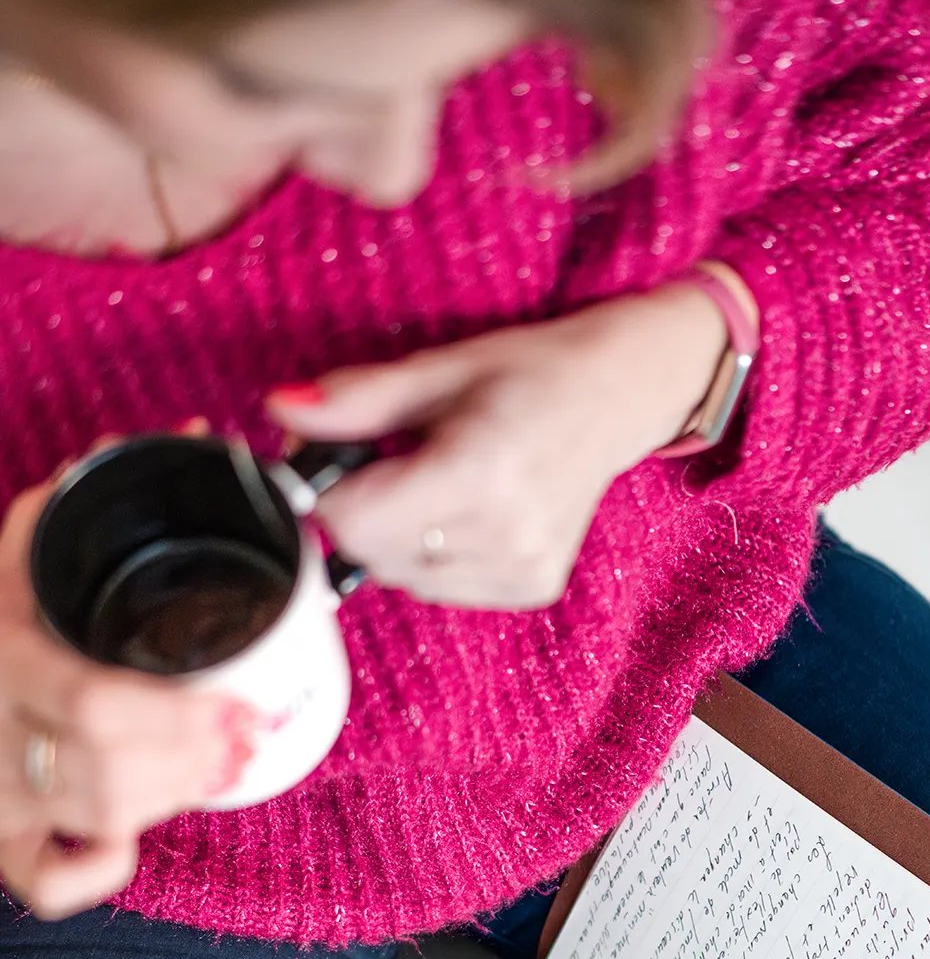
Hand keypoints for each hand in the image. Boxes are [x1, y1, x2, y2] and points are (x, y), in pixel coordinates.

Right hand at [0, 477, 251, 919]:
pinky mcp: (0, 846)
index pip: (97, 710)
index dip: (182, 722)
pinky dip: (99, 867)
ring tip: (207, 765)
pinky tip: (129, 833)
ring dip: (167, 796)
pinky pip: (50, 884)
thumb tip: (174, 440)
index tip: (242, 714)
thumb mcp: (7, 572)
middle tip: (237, 741)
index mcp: (3, 661)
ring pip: (97, 821)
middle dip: (190, 761)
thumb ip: (65, 515)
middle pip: (110, 774)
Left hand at [267, 278, 734, 609]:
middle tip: (399, 458)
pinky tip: (469, 512)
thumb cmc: (531, 372)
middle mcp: (506, 532)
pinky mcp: (531, 588)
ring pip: (402, 576)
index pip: (353, 521)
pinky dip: (435, 556)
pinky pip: (442, 589)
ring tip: (442, 480)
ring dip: (399, 535)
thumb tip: (280, 410)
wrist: (620, 396)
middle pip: (371, 553)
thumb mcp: (438, 369)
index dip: (330, 487)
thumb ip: (355, 401)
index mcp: (479, 471)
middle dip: (363, 508)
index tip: (343, 454)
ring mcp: (522, 569)